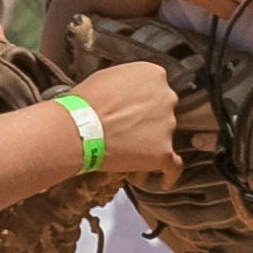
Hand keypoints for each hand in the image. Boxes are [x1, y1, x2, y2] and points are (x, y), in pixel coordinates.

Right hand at [77, 60, 179, 182]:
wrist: (79, 129)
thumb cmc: (85, 104)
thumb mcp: (108, 76)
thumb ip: (129, 82)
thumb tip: (130, 92)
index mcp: (154, 75)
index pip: (158, 89)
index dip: (145, 102)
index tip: (135, 109)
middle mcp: (167, 98)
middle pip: (165, 112)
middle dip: (149, 122)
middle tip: (128, 130)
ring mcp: (168, 126)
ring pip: (166, 137)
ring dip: (151, 144)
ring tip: (126, 151)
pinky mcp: (164, 152)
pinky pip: (174, 166)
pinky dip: (169, 173)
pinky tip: (161, 177)